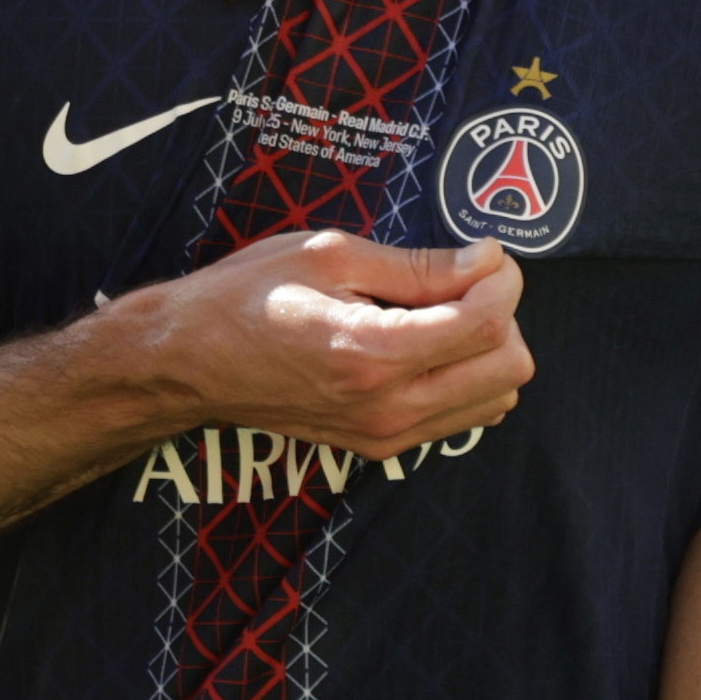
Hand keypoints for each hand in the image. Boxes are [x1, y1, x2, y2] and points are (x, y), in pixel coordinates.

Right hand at [131, 231, 531, 458]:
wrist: (192, 361)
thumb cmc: (250, 294)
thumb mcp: (331, 254)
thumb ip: (418, 266)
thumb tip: (489, 261)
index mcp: (372, 352)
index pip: (486, 324)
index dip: (502, 278)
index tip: (482, 252)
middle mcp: (388, 407)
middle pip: (508, 368)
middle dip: (501, 313)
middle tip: (460, 280)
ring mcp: (386, 435)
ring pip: (497, 398)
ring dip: (488, 349)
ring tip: (440, 312)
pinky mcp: (381, 447)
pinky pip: (463, 416)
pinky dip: (466, 376)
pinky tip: (425, 344)